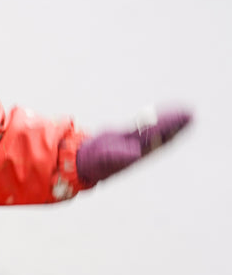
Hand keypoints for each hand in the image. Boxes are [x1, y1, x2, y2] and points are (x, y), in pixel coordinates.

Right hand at [76, 105, 192, 185]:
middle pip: (163, 135)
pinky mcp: (128, 137)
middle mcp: (140, 148)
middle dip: (177, 125)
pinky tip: (163, 114)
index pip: (160, 139)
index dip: (172, 129)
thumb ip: (121, 155)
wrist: (84, 162)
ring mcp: (135, 142)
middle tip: (191, 113)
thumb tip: (136, 154)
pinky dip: (155, 120)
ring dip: (170, 121)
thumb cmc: (94, 162)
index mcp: (138, 153)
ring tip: (184, 112)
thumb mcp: (106, 158)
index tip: (183, 119)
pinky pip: (146, 127)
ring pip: (156, 130)